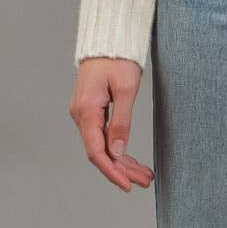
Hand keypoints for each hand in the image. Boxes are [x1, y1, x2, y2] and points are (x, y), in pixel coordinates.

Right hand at [70, 57, 153, 191]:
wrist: (107, 42)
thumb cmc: (117, 60)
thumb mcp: (125, 89)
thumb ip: (121, 121)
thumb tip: (118, 151)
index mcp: (86, 111)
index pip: (96, 151)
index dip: (112, 171)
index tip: (127, 185)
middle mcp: (81, 116)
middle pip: (101, 152)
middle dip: (122, 170)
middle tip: (145, 181)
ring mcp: (86, 115)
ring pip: (104, 147)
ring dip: (123, 163)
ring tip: (145, 175)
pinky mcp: (93, 113)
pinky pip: (104, 137)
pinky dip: (119, 150)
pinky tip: (132, 161)